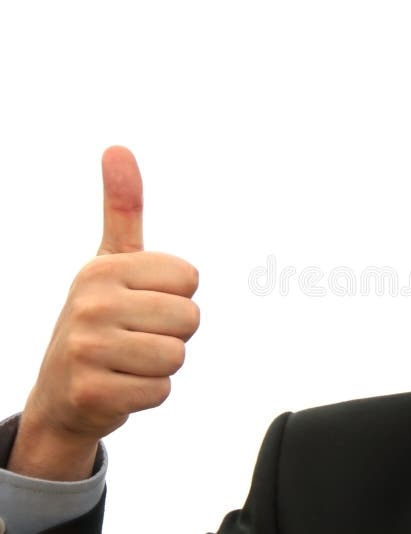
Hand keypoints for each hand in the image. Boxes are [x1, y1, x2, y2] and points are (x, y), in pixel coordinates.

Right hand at [7, 147, 199, 480]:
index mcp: (102, 268)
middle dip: (172, 332)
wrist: (61, 391)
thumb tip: (118, 148)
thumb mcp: (109, 262)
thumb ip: (122, 208)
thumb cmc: (101, 318)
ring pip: (176, 356)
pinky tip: (120, 387)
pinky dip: (148, 393)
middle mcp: (90, 304)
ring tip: (129, 361)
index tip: (142, 303)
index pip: (190, 279)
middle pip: (189, 318)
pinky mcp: (93, 394)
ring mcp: (87, 350)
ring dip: (161, 365)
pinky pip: (160, 391)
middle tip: (136, 336)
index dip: (176, 296)